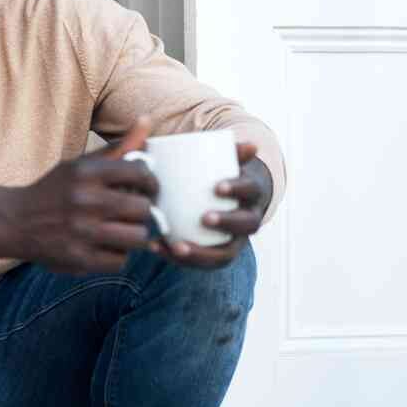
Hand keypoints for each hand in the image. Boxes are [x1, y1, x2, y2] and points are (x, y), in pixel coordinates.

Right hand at [9, 117, 159, 273]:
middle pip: (143, 209)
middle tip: (133, 212)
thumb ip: (118, 147)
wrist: (14, 222)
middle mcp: (84, 200)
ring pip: (137, 237)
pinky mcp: (78, 258)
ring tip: (122, 230)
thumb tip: (147, 120)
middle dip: (142, 211)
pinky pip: (120, 261)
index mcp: (85, 173)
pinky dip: (117, 255)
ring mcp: (81, 231)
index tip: (145, 188)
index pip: (140, 173)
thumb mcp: (80, 165)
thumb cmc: (55, 191)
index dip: (150, 182)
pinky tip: (105, 246)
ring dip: (133, 235)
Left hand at [156, 142, 271, 268]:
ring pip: (224, 254)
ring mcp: (233, 241)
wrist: (226, 198)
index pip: (250, 191)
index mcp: (250, 194)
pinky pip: (200, 263)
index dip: (237, 189)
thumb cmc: (217, 174)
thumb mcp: (223, 161)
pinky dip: (178, 258)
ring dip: (200, 253)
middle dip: (227, 223)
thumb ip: (225, 149)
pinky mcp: (213, 254)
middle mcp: (247, 220)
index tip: (217, 186)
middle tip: (204, 217)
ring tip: (175, 245)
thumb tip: (245, 143)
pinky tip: (156, 247)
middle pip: (246, 225)